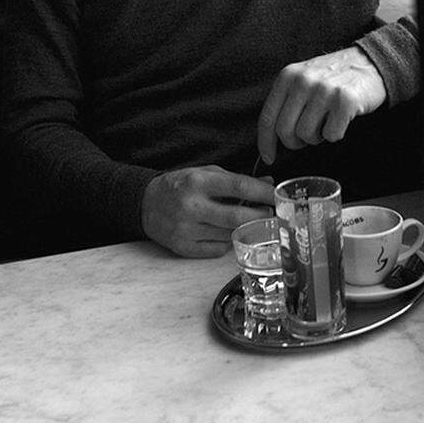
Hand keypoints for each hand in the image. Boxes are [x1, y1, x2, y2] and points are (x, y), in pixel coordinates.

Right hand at [141, 165, 275, 257]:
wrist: (145, 205)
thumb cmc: (179, 186)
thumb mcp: (204, 174)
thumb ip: (235, 179)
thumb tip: (267, 182)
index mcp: (197, 182)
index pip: (239, 186)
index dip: (262, 192)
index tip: (277, 195)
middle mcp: (191, 206)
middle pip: (238, 217)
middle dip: (260, 216)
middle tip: (270, 213)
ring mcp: (187, 230)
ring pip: (230, 235)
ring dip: (245, 229)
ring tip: (248, 220)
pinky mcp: (184, 248)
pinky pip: (218, 249)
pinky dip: (227, 241)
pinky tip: (224, 231)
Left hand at [256, 46, 386, 165]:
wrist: (369, 63)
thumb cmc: (334, 77)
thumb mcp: (303, 78)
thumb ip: (287, 100)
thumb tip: (271, 136)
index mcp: (288, 76)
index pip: (267, 117)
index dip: (265, 142)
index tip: (268, 157)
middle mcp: (303, 81)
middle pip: (285, 131)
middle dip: (295, 142)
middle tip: (308, 136)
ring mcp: (324, 90)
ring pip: (306, 135)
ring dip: (317, 137)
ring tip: (326, 122)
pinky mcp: (345, 101)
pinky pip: (331, 135)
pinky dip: (336, 134)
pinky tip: (340, 120)